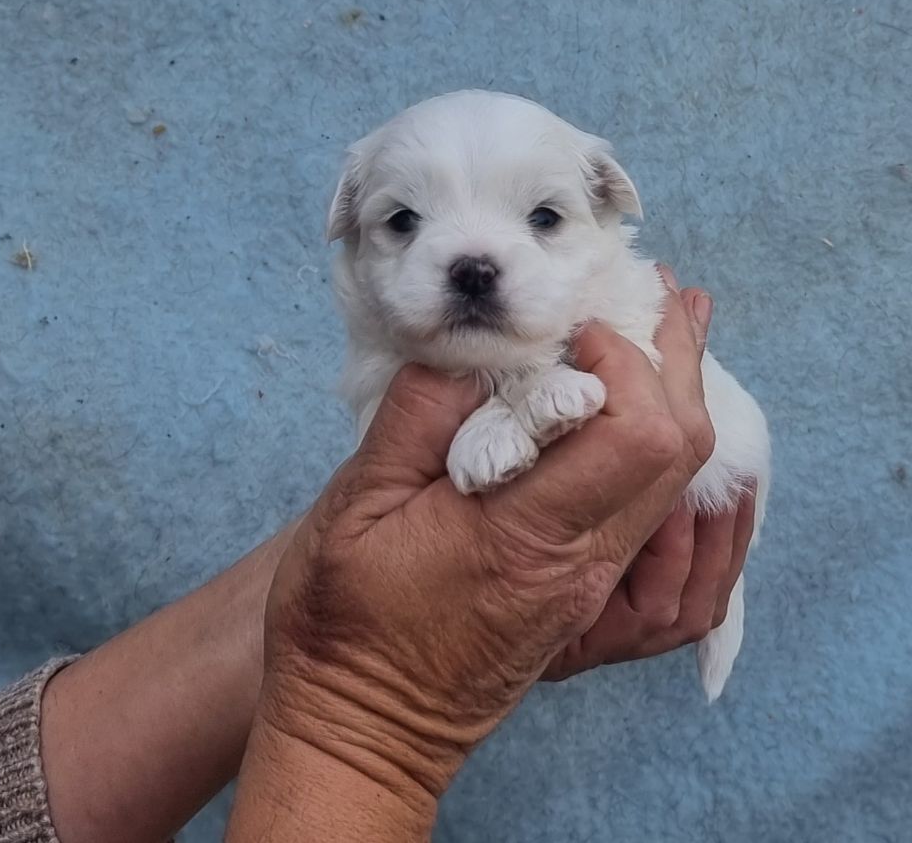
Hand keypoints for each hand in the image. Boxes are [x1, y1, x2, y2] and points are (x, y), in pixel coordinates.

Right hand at [227, 276, 714, 841]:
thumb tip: (472, 352)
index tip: (572, 325)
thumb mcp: (355, 507)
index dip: (625, 360)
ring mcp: (593, 585)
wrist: (364, 728)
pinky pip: (657, 515)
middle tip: (652, 296)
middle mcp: (583, 564)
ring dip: (679, 398)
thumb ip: (418, 418)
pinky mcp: (586, 595)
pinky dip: (664, 448)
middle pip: (682, 450)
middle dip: (675, 361)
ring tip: (667, 332)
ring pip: (681, 482)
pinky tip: (645, 412)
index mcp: (526, 536)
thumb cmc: (344, 621)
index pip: (635, 434)